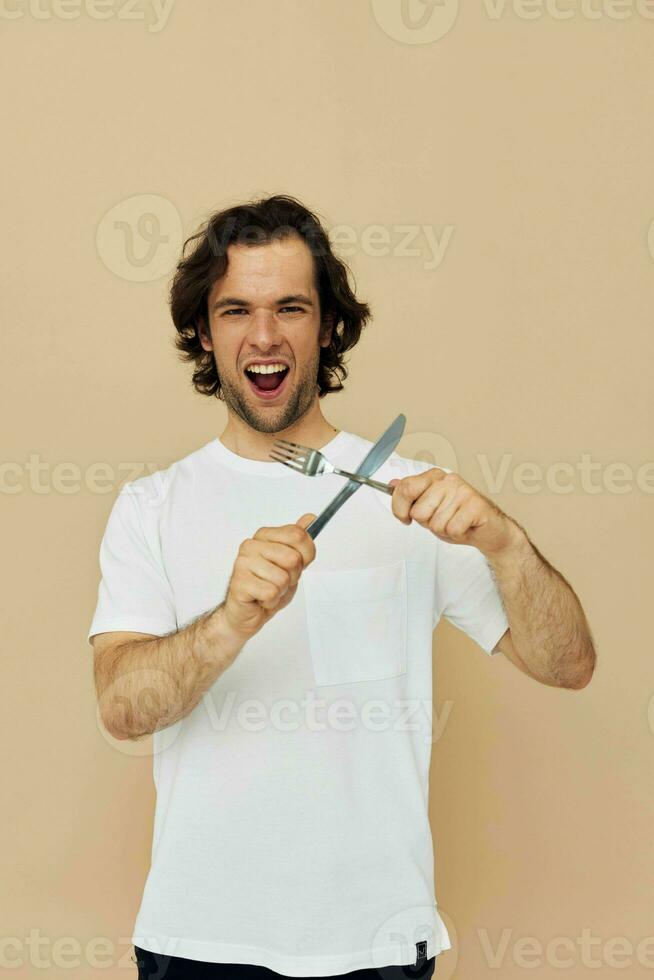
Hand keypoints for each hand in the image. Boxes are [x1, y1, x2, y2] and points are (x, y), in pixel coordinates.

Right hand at [220, 514, 316, 640]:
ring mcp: (243, 562)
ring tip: (268, 590)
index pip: (298, 535)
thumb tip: (311, 517)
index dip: (306, 555)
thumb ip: (299, 541)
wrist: (247, 613)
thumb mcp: (291, 562)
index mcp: (264, 535)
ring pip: (283, 578)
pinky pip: (271, 592)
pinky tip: (260, 599)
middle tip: (279, 581)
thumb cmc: (268, 586)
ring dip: (281, 590)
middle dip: (293, 576)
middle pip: (293, 558)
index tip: (297, 564)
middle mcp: (251, 545)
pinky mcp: (239, 582)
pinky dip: (271, 601)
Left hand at [389, 469, 514, 556]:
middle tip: (444, 520)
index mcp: (434, 477)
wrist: (489, 531)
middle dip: (428, 523)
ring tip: (456, 523)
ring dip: (444, 530)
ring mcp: (462, 491)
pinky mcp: (475, 505)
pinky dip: (457, 534)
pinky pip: (452, 529)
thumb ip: (411, 497)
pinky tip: (466, 527)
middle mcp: (448, 480)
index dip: (400, 509)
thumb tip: (392, 484)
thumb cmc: (459, 519)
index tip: (405, 518)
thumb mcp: (429, 509)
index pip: (405, 488)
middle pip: (418, 512)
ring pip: (435, 523)